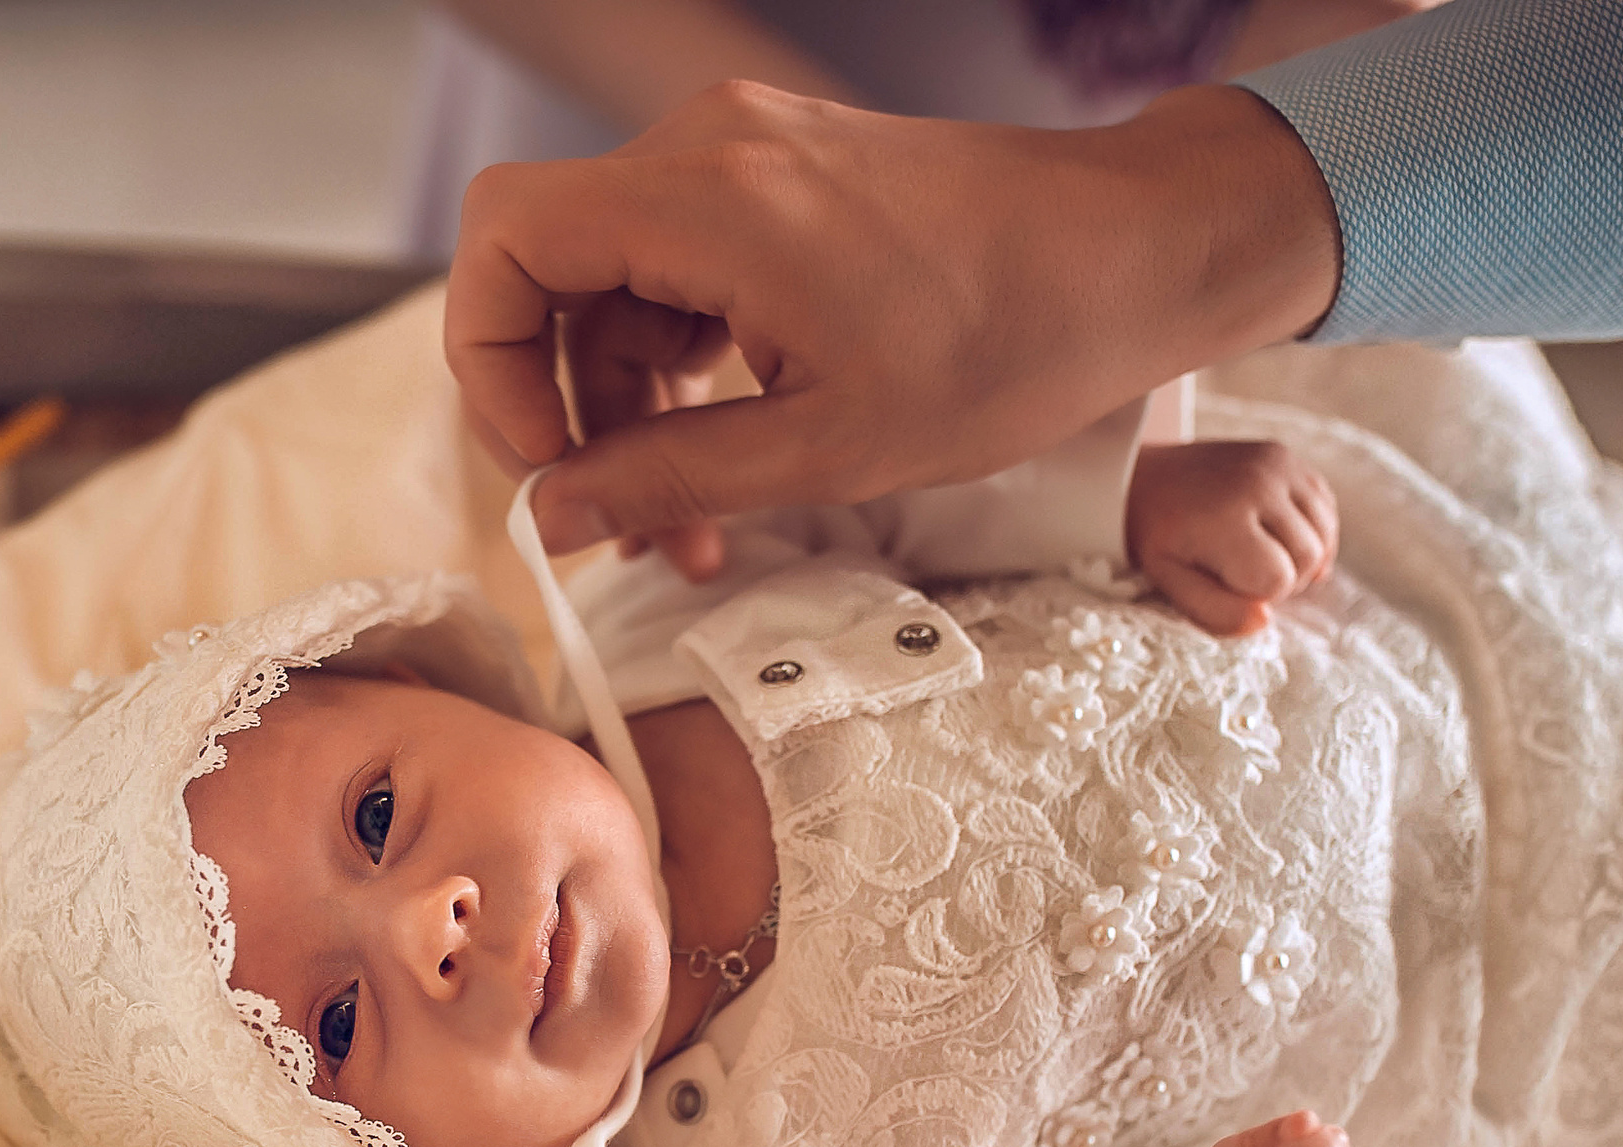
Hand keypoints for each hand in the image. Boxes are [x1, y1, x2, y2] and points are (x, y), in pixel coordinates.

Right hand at [446, 80, 1340, 559]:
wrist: (1134, 255)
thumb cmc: (1010, 340)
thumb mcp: (828, 447)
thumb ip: (670, 478)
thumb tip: (555, 515)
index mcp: (707, 199)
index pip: (504, 240)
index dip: (488, 360)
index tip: (545, 460)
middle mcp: (709, 150)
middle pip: (549, 268)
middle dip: (563, 407)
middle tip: (613, 517)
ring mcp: (743, 156)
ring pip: (613, 282)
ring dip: (626, 404)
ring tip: (688, 521)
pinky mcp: (776, 181)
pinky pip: (676, 269)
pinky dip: (679, 363)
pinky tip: (726, 449)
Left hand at [1128, 439, 1338, 634]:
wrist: (1146, 477)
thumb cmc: (1159, 537)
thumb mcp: (1171, 582)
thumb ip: (1214, 612)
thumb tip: (1264, 619)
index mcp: (1224, 518)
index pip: (1277, 580)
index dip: (1256, 594)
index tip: (1226, 581)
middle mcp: (1259, 483)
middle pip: (1307, 558)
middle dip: (1282, 579)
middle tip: (1242, 572)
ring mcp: (1278, 464)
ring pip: (1322, 536)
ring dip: (1299, 558)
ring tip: (1260, 554)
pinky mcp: (1289, 458)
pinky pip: (1324, 511)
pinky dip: (1309, 533)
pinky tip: (1277, 537)